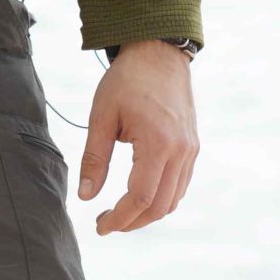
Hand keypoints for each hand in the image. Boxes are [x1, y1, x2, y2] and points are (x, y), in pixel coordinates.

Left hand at [77, 42, 197, 234]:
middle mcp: (181, 151)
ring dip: (147, 213)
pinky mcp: (193, 147)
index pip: (141, 198)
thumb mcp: (101, 116)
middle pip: (160, 206)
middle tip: (105, 222)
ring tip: (118, 211)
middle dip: (132, 221)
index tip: (100, 226)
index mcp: (158, 143)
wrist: (158, 53)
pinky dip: (161, 198)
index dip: (120, 218)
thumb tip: (86, 197)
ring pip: (173, 199)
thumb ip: (94, 158)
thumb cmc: (126, 80)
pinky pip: (180, 185)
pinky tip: (138, 194)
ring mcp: (191, 150)